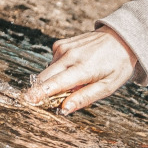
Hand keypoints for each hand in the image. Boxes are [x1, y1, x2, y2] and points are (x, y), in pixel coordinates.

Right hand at [22, 26, 138, 114]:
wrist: (120, 38)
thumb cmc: (116, 65)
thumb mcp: (107, 86)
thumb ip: (84, 98)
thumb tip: (64, 109)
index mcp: (83, 69)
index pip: (55, 84)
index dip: (39, 94)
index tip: (27, 100)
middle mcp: (69, 56)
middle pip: (44, 78)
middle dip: (41, 92)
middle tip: (48, 102)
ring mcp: (63, 48)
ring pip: (47, 72)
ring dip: (54, 81)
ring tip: (75, 81)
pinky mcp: (60, 44)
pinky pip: (52, 63)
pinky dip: (59, 69)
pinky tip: (73, 67)